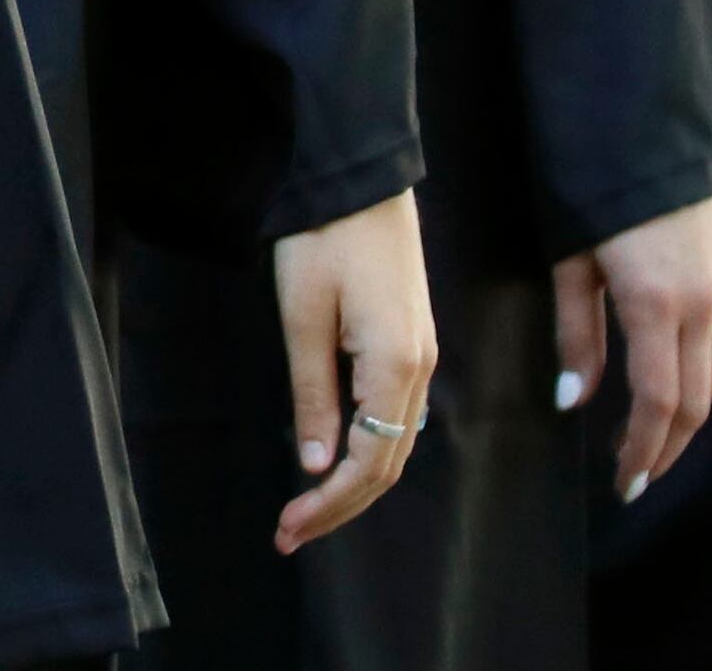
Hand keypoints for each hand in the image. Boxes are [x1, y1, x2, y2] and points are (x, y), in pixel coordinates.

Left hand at [271, 188, 439, 552]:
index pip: (370, 464)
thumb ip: (312, 393)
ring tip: (306, 507)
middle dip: (339, 505)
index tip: (288, 529)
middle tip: (289, 533)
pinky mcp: (411, 339)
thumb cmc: (324, 239)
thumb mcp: (302, 316)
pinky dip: (367, 447)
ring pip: (396, 441)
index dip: (330, 503)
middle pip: (389, 464)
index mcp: (398, 368)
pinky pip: (396, 413)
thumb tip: (314, 462)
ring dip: (353, 481)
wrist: (361, 179)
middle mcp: (422, 370)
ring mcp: (422, 354)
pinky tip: (335, 457)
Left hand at [554, 194, 711, 502]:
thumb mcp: (569, 260)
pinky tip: (679, 385)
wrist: (642, 123)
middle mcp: (704, 303)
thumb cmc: (586, 186)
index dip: (644, 450)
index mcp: (658, 304)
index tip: (624, 484)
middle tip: (637, 478)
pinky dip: (705, 376)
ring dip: (689, 417)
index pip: (661, 402)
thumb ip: (577, 335)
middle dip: (668, 447)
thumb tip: (574, 401)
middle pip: (697, 401)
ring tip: (651, 441)